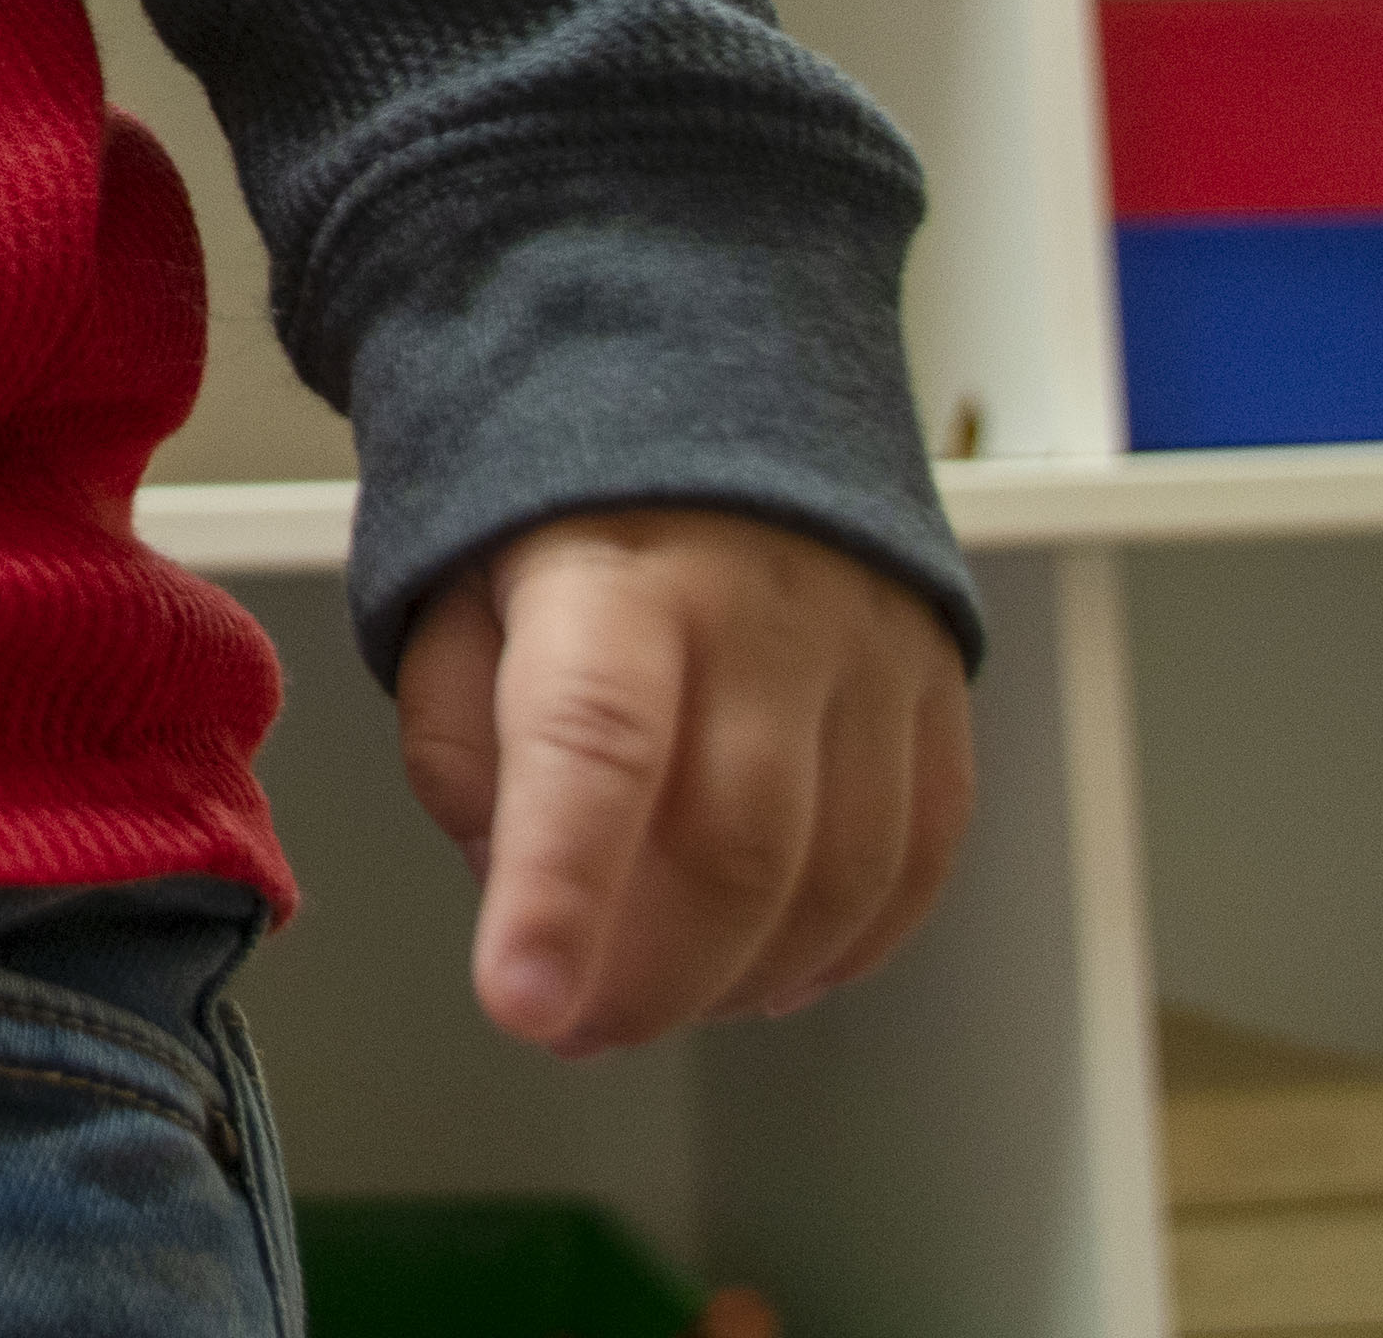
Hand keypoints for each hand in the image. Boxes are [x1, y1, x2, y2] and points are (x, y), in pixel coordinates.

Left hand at [394, 507, 971, 1055]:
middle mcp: (760, 604)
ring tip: (666, 991)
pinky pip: (917, 854)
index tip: (523, 999)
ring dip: (743, 976)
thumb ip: (459, 741)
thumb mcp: (448, 580)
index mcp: (613, 568)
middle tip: (577, 1024)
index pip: (592, 742)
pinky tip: (773, 963)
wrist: (703, 357)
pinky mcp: (934, 680)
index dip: (559, 888)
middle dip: (648, 978)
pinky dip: (847, 943)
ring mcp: (867, 644)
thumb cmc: (561, 495)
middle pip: (734, 845)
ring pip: (837, 873)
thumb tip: (515, 882)